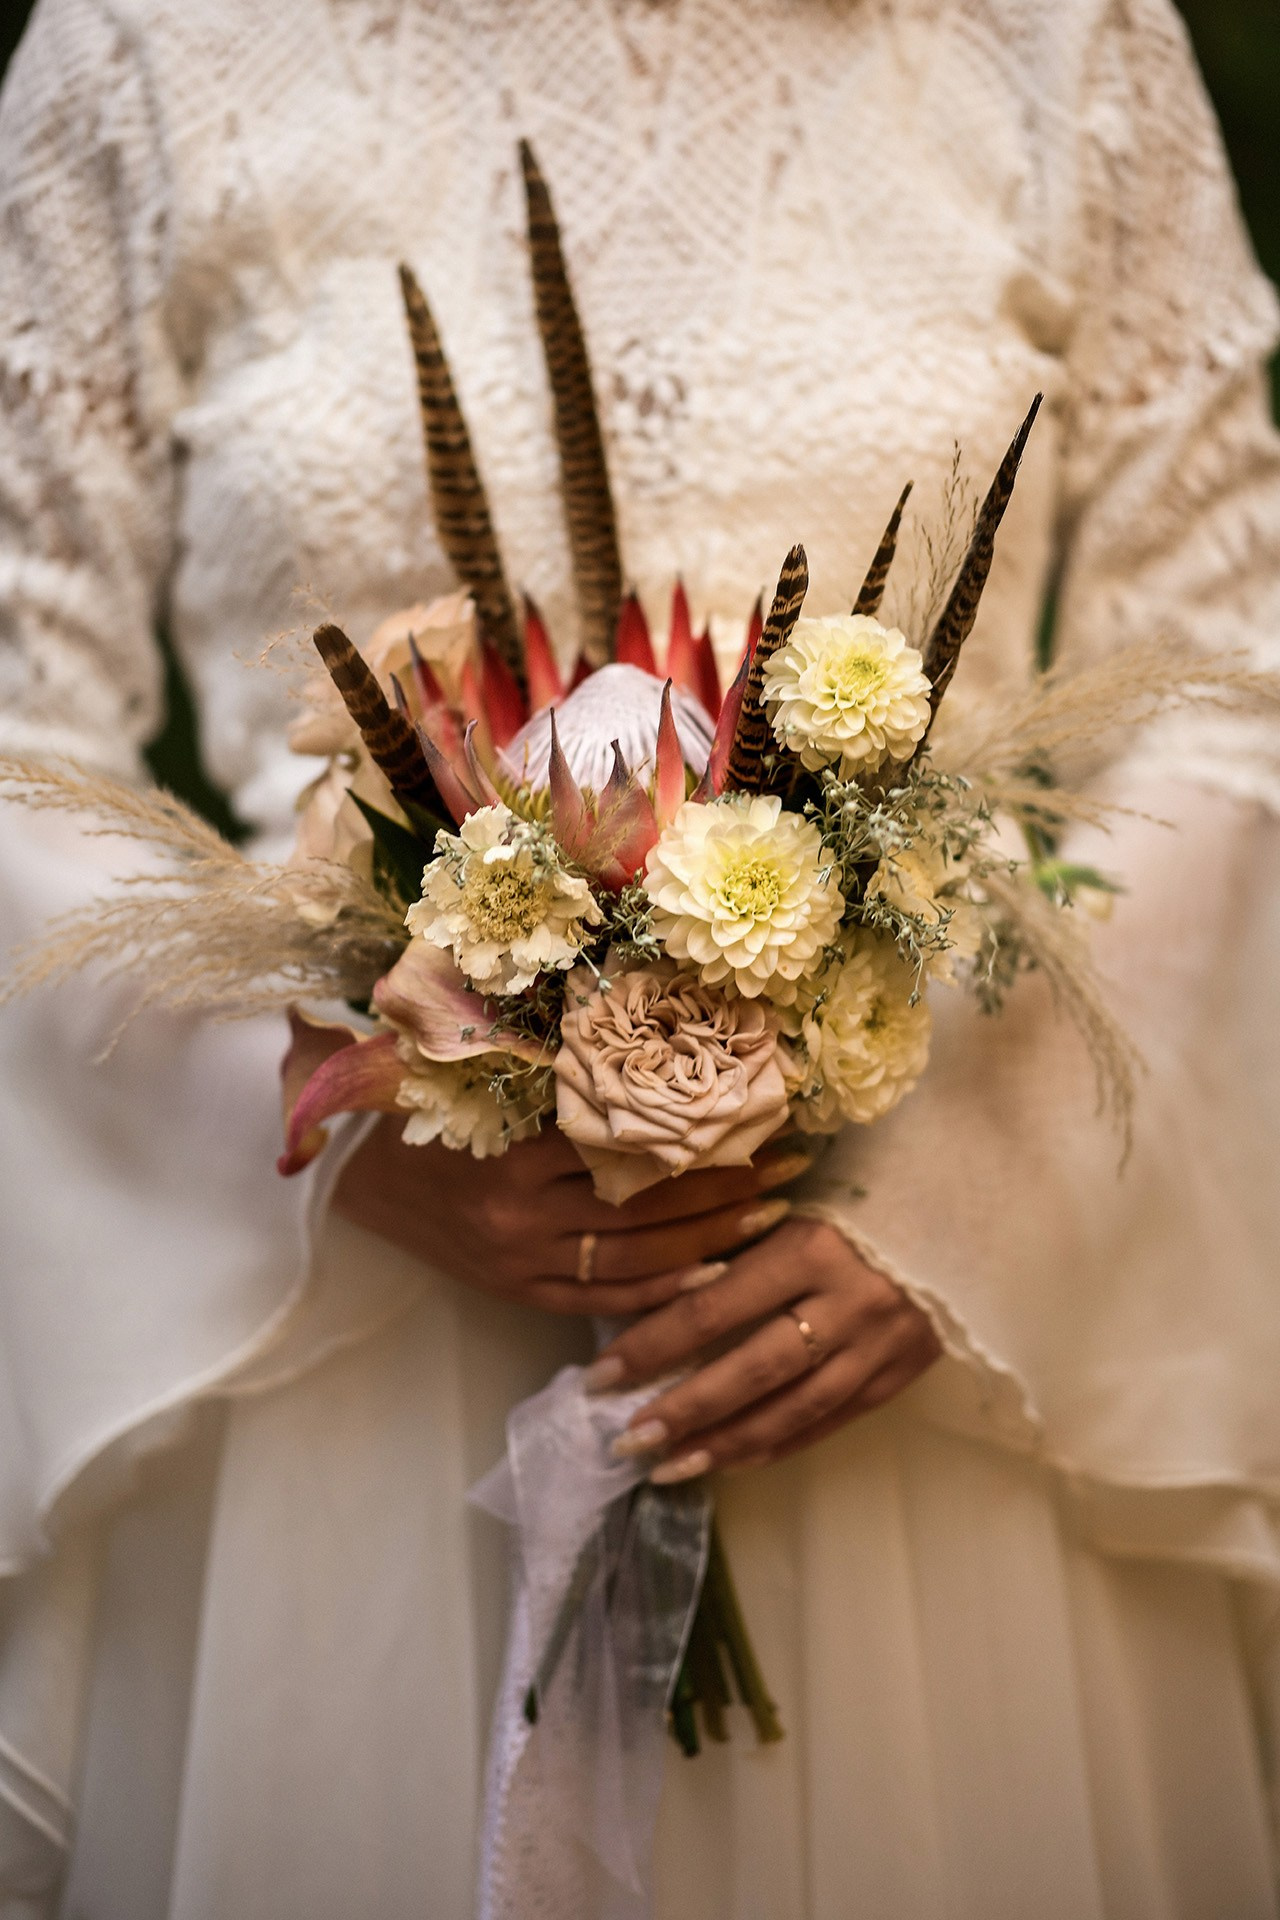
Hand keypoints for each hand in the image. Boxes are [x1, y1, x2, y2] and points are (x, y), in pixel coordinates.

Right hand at [332, 1116, 808, 1315]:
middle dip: (727, 1184)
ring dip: (713, 1237)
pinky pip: (602, 1299)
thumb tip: (659, 1045)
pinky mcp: (518, 1291)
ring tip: (775, 1214)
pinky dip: (662, 1292)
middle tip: (793, 1163)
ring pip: (638, 1256)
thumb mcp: (487, 1079)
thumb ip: (563, 1073)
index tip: (761, 1110)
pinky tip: (716, 1276)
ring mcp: (521, 1258)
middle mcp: (522, 1210)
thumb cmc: (429, 1110)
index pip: (630, 1141)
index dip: (701, 1130)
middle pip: (647, 1202)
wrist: (355, 1174)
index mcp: (515, 1146)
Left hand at [587, 1217, 940, 1474]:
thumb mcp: (798, 1200)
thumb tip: (656, 1289)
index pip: (714, 1309)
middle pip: (750, 1370)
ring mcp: (879, 1345)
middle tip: (626, 1439)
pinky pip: (830, 1420)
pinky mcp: (902, 1372)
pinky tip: (731, 1459)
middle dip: (682, 1410)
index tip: (601, 1375)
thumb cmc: (866, 1189)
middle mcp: (847, 1303)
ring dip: (724, 1444)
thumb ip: (737, 1243)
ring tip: (667, 1467)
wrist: (968, 1206)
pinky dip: (777, 1443)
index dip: (652, 1345)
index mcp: (811, 1246)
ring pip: (792, 1411)